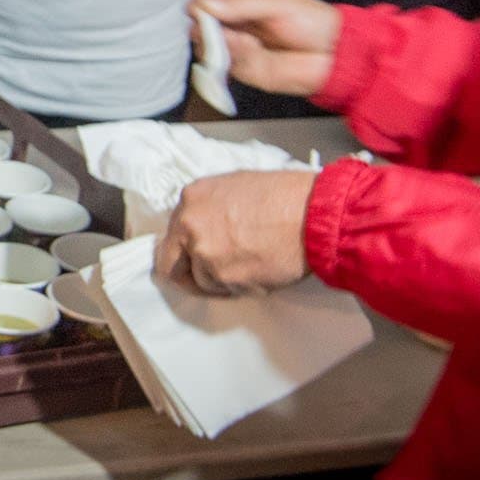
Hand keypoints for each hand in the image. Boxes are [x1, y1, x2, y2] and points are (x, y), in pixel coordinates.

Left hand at [156, 170, 315, 295]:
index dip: (181, 254)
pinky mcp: (224, 276)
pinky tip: (261, 270)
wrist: (310, 213)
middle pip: (171, 267)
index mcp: (192, 198)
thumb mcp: (236, 187)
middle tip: (208, 280)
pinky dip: (242, 288)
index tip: (188, 262)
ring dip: (223, 281)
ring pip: (203, 282)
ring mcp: (205, 252)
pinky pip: (227, 291)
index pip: (169, 237)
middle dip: (188, 277)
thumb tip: (203, 229)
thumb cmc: (284, 197)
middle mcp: (191, 224)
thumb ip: (210, 210)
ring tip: (252, 264)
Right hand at [191, 0, 340, 98]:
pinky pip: (228, 66)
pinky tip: (252, 48)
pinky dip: (236, 57)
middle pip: (200, 29)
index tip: (200, 10)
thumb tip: (202, 4)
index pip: (205, 5)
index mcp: (239, 7)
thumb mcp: (275, 3)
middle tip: (215, 26)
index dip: (199, 8)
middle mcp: (235, 29)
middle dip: (204, 28)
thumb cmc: (311, 21)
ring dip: (219, 44)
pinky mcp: (247, 72)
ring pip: (209, 49)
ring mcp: (239, 51)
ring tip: (243, 38)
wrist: (334, 53)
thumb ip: (239, 4)